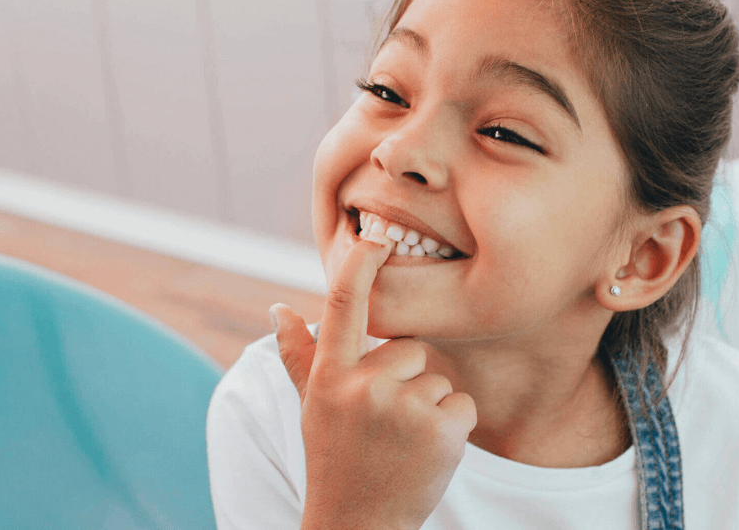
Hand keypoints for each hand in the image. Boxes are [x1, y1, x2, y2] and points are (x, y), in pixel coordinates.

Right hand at [271, 239, 476, 529]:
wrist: (359, 526)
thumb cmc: (335, 457)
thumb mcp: (311, 407)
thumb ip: (298, 355)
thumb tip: (277, 308)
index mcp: (330, 377)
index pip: (341, 306)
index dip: (359, 266)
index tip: (375, 237)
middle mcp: (362, 388)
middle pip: (409, 348)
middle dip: (405, 378)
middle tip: (385, 422)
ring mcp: (403, 409)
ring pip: (436, 378)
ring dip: (427, 406)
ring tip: (401, 442)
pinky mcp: (442, 431)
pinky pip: (461, 403)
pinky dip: (452, 426)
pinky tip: (426, 453)